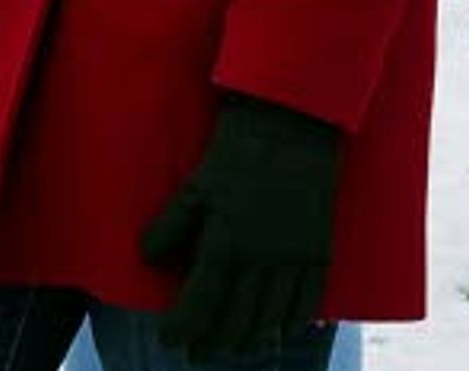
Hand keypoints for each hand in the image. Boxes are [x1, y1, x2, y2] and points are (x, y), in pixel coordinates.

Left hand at [138, 94, 343, 359]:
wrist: (293, 122)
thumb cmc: (237, 150)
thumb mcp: (195, 186)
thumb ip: (170, 227)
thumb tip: (149, 260)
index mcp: (225, 244)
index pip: (198, 306)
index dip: (181, 329)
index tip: (169, 338)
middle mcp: (261, 260)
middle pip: (234, 322)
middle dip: (212, 343)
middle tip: (197, 353)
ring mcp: (294, 257)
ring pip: (270, 320)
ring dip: (248, 341)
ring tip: (232, 348)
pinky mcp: (320, 250)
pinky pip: (307, 302)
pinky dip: (291, 323)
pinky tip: (278, 331)